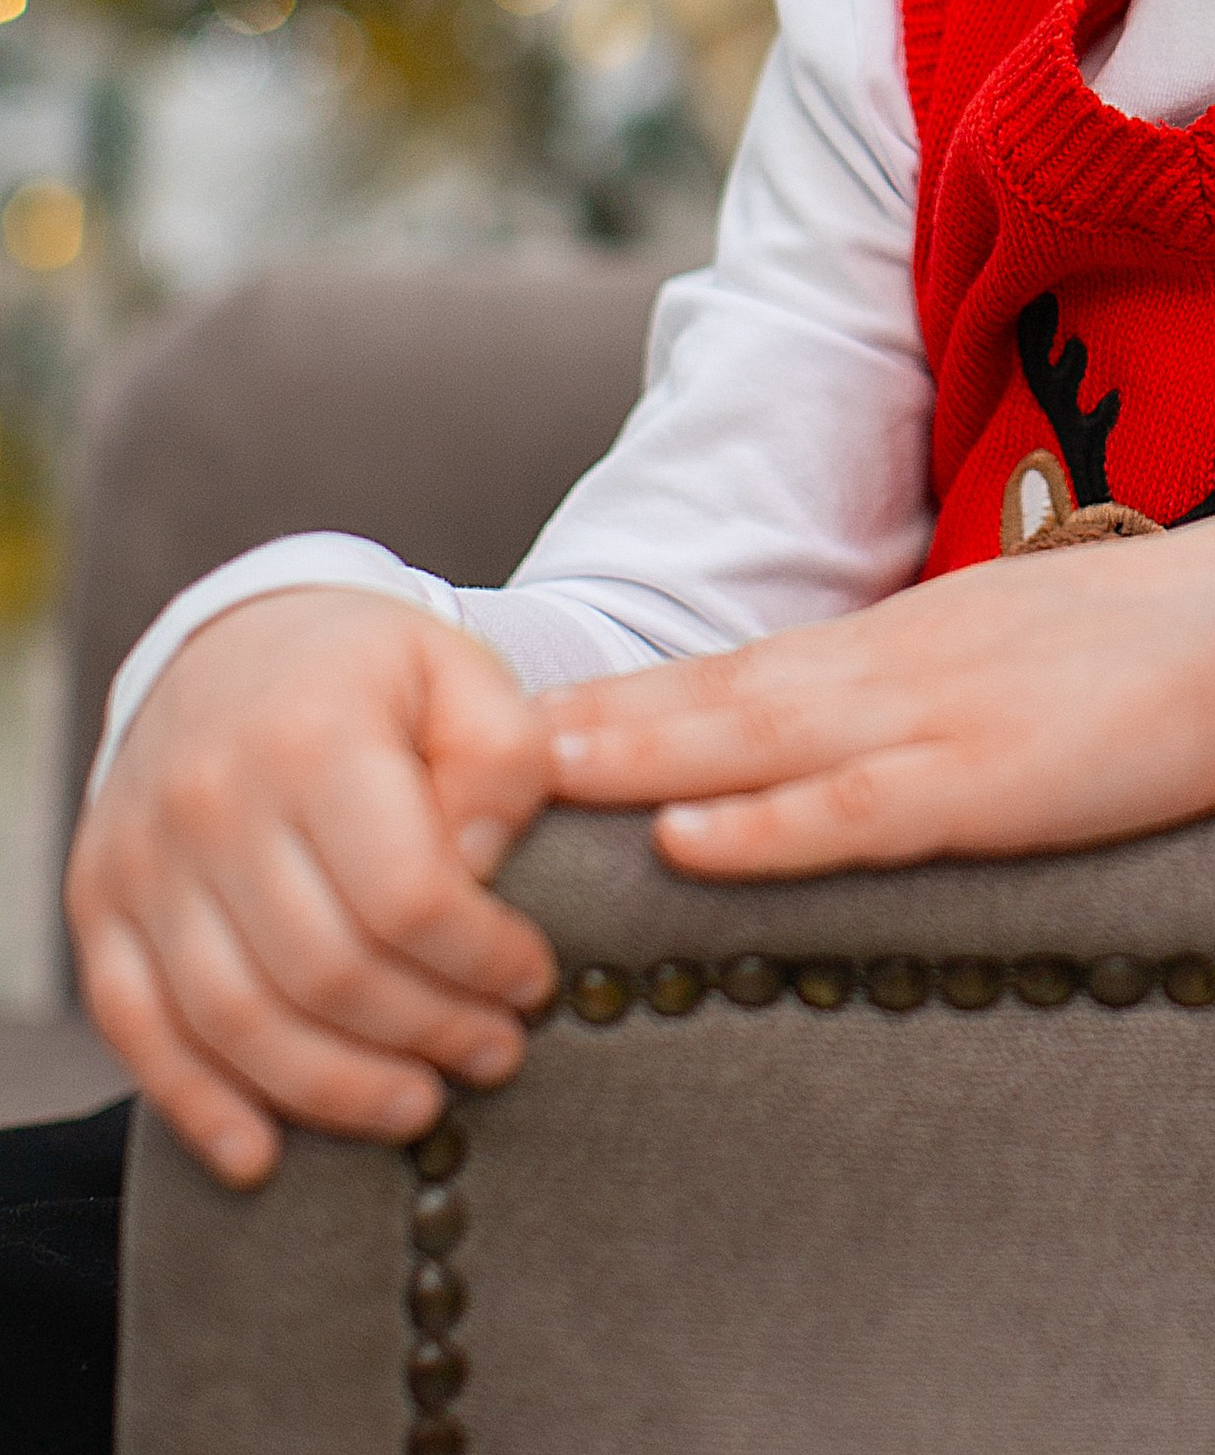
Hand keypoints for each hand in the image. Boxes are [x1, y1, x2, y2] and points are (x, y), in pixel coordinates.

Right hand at [67, 590, 557, 1187]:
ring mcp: (144, 858)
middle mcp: (213, 799)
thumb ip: (503, 765)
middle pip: (325, 971)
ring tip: (418, 1106)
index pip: (408, 895)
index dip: (481, 961)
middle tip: (496, 1056)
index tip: (533, 983)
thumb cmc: (373, 675)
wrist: (234, 640)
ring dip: (334, 1090)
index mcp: (316, 735)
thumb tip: (480, 877)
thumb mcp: (465, 674)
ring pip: (235, 1020)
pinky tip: (262, 1155)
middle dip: (426, 1035)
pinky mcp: (100, 902)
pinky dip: (197, 1106)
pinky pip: (138, 1029)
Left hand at [543, 502, 1214, 876]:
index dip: (624, 704)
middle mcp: (893, 665)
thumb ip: (912, 703)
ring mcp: (939, 717)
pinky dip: (769, 823)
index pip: (733, 673)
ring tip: (533, 779)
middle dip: (590, 728)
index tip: (516, 730)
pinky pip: (862, 807)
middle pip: (713, 695)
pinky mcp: (997, 776)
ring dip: (640, 758)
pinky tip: (695, 839)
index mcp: (896, 645)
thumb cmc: (1148, 653)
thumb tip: (820, 759)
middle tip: (463, 756)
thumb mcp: (1006, 663)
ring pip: (758, 740)